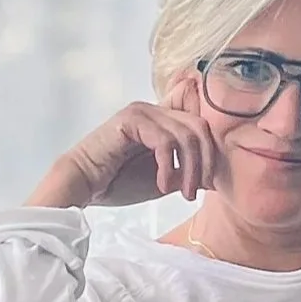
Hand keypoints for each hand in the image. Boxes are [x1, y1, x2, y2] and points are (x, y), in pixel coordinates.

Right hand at [44, 78, 220, 207]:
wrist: (84, 185)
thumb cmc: (119, 182)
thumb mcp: (165, 177)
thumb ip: (187, 171)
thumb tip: (216, 177)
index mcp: (164, 119)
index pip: (201, 120)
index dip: (212, 148)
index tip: (208, 180)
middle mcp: (155, 109)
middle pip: (200, 126)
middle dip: (205, 163)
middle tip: (195, 192)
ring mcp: (143, 111)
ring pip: (186, 134)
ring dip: (189, 169)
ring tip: (182, 193)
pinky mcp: (131, 119)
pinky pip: (165, 140)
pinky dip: (169, 166)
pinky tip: (162, 184)